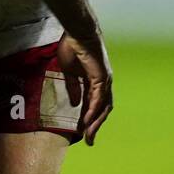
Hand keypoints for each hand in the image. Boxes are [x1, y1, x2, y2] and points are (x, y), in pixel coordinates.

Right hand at [56, 30, 112, 144]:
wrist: (77, 31)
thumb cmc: (72, 47)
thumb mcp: (68, 72)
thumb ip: (72, 88)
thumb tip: (74, 104)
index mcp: (96, 81)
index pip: (94, 104)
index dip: (89, 119)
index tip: (82, 132)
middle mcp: (104, 83)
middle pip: (102, 110)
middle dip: (95, 126)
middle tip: (88, 141)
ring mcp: (105, 80)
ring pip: (103, 107)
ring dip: (96, 123)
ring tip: (88, 136)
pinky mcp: (102, 77)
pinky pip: (99, 99)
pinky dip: (94, 111)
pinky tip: (88, 121)